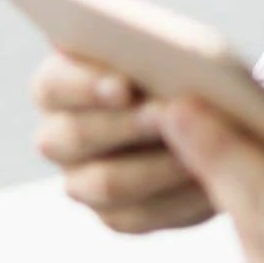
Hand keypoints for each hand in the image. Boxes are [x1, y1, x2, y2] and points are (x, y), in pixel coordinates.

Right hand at [32, 50, 213, 232]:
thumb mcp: (174, 46)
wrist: (209, 113)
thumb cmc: (184, 65)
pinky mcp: (117, 214)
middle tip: (168, 115)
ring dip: (154, 167)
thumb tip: (172, 69)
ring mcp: (81, 181)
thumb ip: (159, 49)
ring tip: (195, 151)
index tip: (125, 87)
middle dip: (126, 126)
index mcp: (57, 84)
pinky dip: (176, 198)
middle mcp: (58, 136)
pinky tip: (207, 179)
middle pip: (74, 137)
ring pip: (105, 184)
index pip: (54, 85)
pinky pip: (138, 215)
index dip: (86, 86)